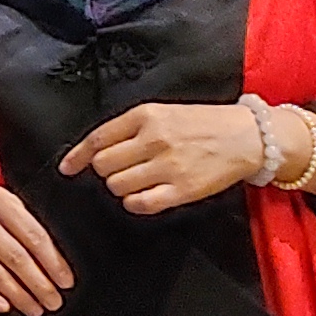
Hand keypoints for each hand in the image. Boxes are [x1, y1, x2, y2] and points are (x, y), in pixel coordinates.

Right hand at [0, 174, 72, 314]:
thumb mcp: (1, 201)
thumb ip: (24, 223)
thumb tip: (54, 261)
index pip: (34, 237)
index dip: (54, 263)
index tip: (66, 282)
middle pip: (16, 258)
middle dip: (40, 285)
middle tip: (54, 302)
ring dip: (18, 295)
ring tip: (34, 309)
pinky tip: (3, 306)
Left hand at [61, 101, 264, 217]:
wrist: (248, 136)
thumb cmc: (203, 124)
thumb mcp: (162, 112)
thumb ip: (128, 128)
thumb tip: (93, 150)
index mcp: (145, 116)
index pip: (97, 138)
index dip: (77, 156)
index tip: (67, 168)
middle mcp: (154, 139)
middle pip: (103, 165)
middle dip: (106, 171)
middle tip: (122, 170)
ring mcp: (168, 165)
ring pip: (117, 185)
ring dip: (121, 187)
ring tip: (138, 181)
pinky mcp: (183, 189)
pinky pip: (140, 203)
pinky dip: (135, 203)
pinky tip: (144, 196)